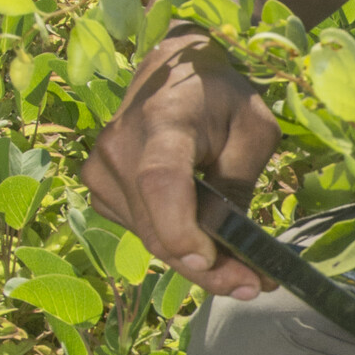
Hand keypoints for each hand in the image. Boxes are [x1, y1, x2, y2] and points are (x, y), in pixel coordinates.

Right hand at [82, 34, 280, 299]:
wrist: (171, 68)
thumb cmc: (221, 95)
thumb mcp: (253, 129)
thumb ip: (239, 181)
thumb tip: (228, 240)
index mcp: (163, 122)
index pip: (160, 182)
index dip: (182, 230)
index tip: (214, 261)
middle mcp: (119, 147)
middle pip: (157, 227)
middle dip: (207, 269)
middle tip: (254, 286)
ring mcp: (101, 169)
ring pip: (150, 239)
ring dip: (195, 264)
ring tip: (243, 271)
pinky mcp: (100, 187)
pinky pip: (141, 230)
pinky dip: (175, 245)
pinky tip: (206, 245)